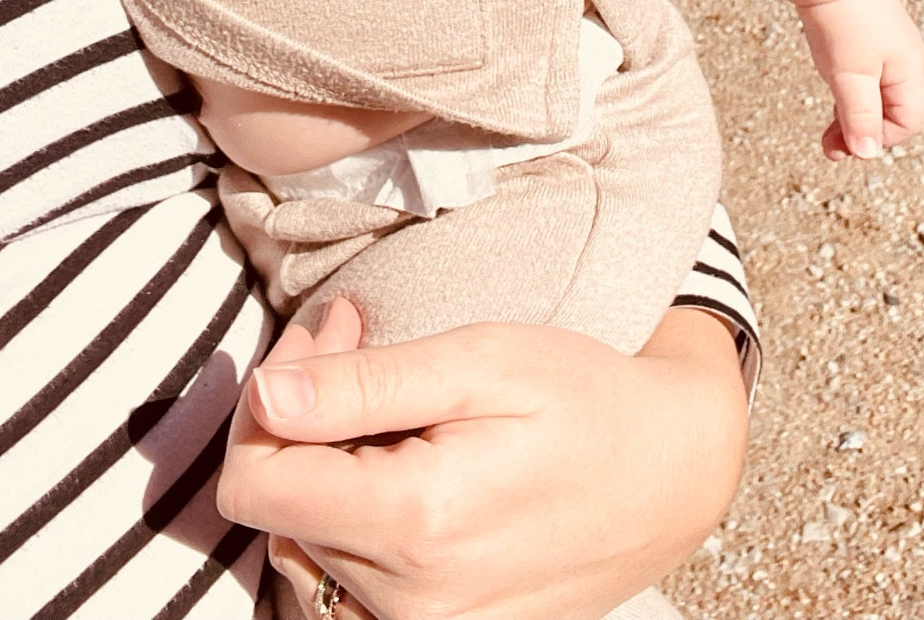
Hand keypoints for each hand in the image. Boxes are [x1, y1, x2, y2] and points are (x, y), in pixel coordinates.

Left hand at [217, 301, 748, 619]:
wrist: (671, 472)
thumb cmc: (584, 401)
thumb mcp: (481, 361)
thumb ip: (367, 383)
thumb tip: (264, 393)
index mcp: (413, 523)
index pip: (252, 482)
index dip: (271, 394)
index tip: (332, 331)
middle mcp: (407, 601)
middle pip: (279, 507)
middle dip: (303, 413)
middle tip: (360, 335)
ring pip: (306, 543)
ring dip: (325, 464)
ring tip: (390, 398)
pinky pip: (345, 583)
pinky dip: (353, 516)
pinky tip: (400, 460)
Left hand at [779, 0, 923, 161]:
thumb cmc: (845, 19)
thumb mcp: (851, 76)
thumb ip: (860, 116)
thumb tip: (868, 154)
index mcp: (910, 72)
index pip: (908, 123)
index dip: (880, 138)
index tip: (849, 141)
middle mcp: (903, 62)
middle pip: (892, 113)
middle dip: (862, 132)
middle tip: (829, 147)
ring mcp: (883, 48)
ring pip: (873, 96)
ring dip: (851, 116)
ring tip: (826, 133)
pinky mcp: (863, 38)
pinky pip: (861, 76)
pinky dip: (847, 92)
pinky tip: (831, 91)